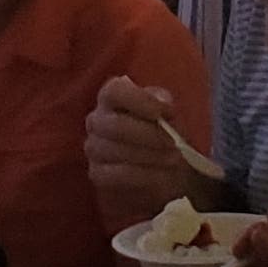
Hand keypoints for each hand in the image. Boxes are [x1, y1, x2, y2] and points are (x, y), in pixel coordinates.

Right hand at [87, 76, 207, 227]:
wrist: (162, 162)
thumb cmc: (162, 128)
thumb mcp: (166, 110)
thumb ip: (164, 103)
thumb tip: (163, 103)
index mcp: (111, 96)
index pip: (114, 91)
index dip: (138, 100)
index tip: (163, 112)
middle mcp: (96, 120)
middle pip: (115, 125)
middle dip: (148, 135)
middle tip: (173, 143)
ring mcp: (94, 147)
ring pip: (116, 151)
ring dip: (149, 156)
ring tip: (174, 160)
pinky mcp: (97, 174)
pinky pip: (116, 175)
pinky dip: (143, 175)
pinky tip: (163, 175)